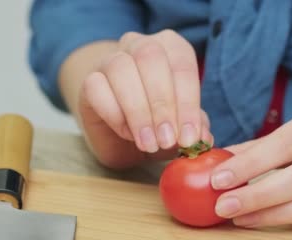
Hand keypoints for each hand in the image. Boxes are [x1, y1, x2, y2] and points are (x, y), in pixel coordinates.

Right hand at [74, 30, 210, 168]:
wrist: (119, 135)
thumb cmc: (156, 123)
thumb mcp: (180, 127)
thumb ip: (194, 127)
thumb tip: (203, 137)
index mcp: (170, 46)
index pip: (181, 65)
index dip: (188, 103)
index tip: (189, 137)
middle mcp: (139, 45)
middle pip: (150, 58)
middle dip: (162, 104)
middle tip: (167, 140)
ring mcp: (110, 60)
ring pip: (122, 69)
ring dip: (138, 111)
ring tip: (149, 143)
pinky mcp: (88, 80)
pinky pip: (98, 88)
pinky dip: (115, 115)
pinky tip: (127, 134)